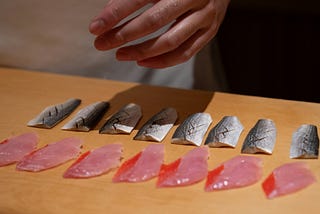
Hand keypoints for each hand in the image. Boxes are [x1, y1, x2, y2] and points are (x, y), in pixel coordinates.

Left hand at [89, 0, 229, 67]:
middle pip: (154, 21)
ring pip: (170, 41)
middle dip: (123, 35)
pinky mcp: (210, 32)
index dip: (115, 14)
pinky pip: (185, 53)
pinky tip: (142, 61)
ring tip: (120, 54)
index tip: (96, 27)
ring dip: (141, 51)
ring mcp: (204, 17)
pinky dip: (162, 61)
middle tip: (102, 43)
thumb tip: (109, 16)